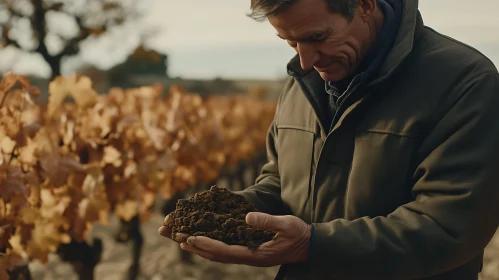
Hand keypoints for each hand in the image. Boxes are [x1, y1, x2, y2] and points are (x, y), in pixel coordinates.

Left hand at [161, 212, 311, 266]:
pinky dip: (208, 246)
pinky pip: (223, 250)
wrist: (308, 246)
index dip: (207, 245)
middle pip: (215, 255)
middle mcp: (247, 257)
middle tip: (173, 236)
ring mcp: (246, 256)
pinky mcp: (247, 251)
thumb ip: (267, 221)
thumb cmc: (298, 234)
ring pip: (216, 254)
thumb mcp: (286, 225)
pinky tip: (199, 240)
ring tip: (178, 239)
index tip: (190, 238)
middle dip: (194, 245)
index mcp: (255, 254)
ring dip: (197, 247)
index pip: (225, 251)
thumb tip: (247, 216)